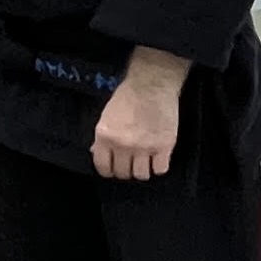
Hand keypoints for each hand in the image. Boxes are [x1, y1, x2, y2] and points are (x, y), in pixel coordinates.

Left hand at [91, 47, 189, 180]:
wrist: (152, 85)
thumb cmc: (127, 96)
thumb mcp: (106, 116)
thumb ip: (102, 138)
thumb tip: (96, 152)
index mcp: (105, 137)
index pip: (103, 167)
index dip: (108, 170)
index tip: (113, 168)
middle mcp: (123, 145)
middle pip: (123, 173)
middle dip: (125, 170)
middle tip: (130, 164)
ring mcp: (144, 147)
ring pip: (141, 175)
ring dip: (142, 170)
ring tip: (144, 162)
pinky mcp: (164, 146)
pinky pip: (160, 169)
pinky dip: (159, 167)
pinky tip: (157, 159)